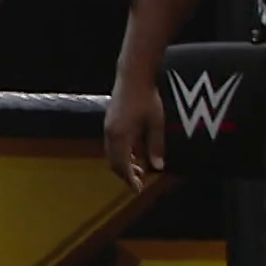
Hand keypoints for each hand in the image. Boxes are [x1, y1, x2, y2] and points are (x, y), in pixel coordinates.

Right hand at [103, 77, 165, 191]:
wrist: (133, 75)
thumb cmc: (146, 98)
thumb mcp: (156, 124)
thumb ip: (155, 146)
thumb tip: (157, 167)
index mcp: (120, 136)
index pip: (122, 166)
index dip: (130, 180)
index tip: (138, 190)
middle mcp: (110, 133)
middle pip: (113, 163)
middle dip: (125, 175)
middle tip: (139, 182)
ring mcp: (108, 127)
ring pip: (111, 154)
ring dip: (122, 164)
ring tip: (139, 168)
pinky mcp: (109, 121)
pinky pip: (111, 145)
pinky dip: (120, 154)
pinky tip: (133, 152)